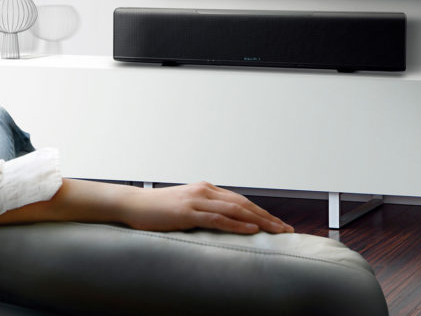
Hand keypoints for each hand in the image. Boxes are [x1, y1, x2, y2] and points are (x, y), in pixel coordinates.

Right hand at [122, 182, 293, 234]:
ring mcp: (196, 201)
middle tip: (287, 229)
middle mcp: (204, 191)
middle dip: (268, 217)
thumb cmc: (157, 207)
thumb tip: (222, 221)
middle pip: (244, 204)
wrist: (133, 204)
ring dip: (260, 221)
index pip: (241, 200)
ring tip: (277, 231)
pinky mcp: (187, 213)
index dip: (262, 211)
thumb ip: (204, 209)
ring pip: (236, 210)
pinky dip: (237, 224)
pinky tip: (251, 230)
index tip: (278, 223)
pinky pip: (218, 218)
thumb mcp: (186, 205)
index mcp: (206, 188)